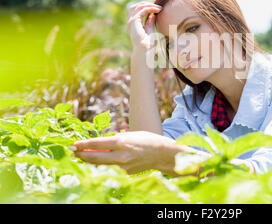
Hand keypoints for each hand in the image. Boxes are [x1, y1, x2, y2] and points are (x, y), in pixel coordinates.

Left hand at [70, 131, 188, 174]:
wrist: (163, 155)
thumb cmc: (148, 140)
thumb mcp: (131, 135)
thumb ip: (116, 140)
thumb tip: (101, 144)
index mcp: (122, 142)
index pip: (97, 144)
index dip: (83, 144)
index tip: (74, 144)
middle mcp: (121, 155)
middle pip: (95, 157)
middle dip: (82, 155)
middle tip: (72, 151)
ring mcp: (123, 166)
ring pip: (102, 163)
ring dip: (91, 159)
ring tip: (82, 155)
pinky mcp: (126, 172)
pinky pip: (113, 166)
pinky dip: (108, 162)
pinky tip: (107, 158)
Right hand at [126, 1, 161, 49]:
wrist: (144, 50)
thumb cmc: (148, 45)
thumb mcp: (150, 31)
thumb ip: (150, 23)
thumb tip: (152, 16)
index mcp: (133, 25)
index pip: (137, 11)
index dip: (146, 8)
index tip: (157, 10)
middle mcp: (131, 23)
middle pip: (135, 6)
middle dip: (146, 4)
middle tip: (157, 7)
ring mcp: (131, 22)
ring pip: (138, 6)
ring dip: (149, 5)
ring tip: (158, 8)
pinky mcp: (134, 21)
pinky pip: (142, 10)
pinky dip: (150, 8)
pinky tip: (157, 10)